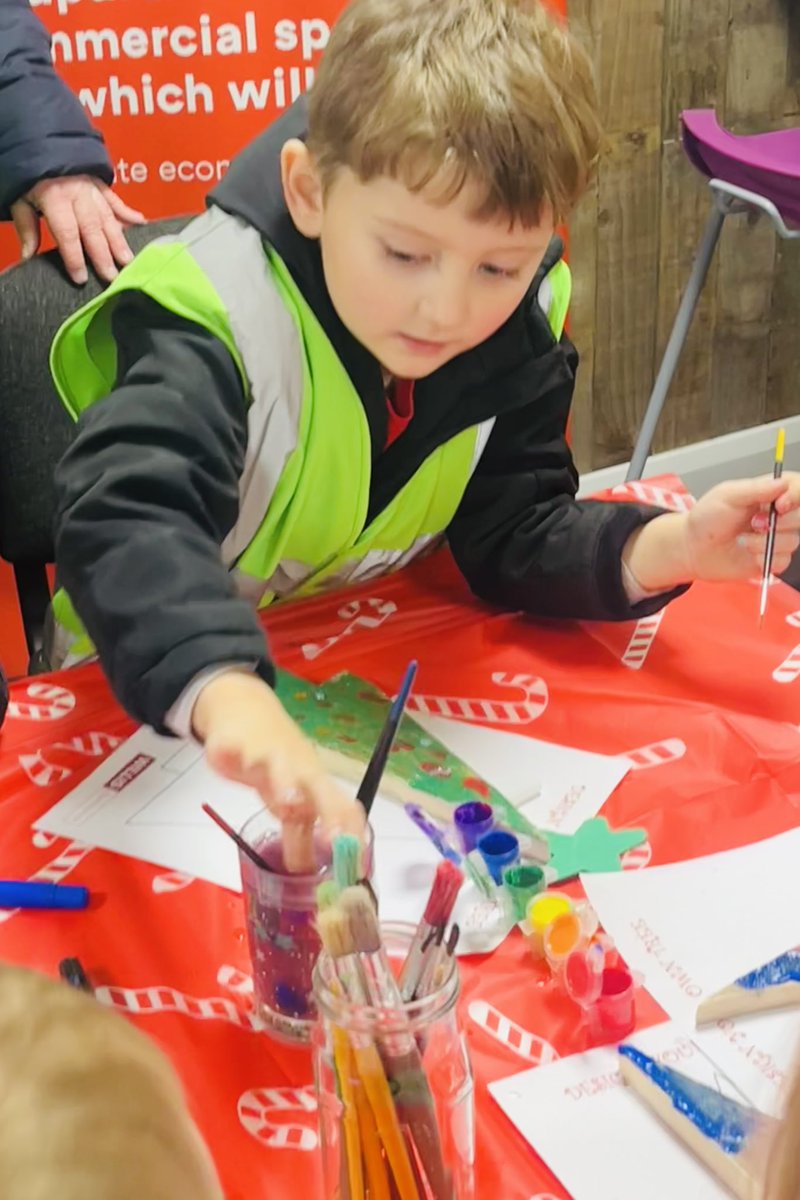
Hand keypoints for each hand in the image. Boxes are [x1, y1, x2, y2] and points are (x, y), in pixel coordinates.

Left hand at [11, 174, 144, 284]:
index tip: (81, 278)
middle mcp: (77, 193)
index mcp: (54, 197)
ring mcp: (91, 188)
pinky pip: (115, 199)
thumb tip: (28, 257)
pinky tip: (141, 223)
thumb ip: (26, 227)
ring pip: (107, 217)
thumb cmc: (29, 176)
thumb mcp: (19, 199)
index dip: (74, 256)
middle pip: (92, 228)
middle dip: (103, 255)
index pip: (67, 232)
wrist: (38, 139)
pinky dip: (128, 212)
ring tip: (128, 260)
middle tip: (112, 277)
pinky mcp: (99, 183)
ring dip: (119, 240)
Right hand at [191, 671, 364, 872]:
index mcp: (317, 786)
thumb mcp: (292, 799)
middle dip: (330, 814)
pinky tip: (224, 756)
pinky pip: (233, 748)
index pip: (345, 810)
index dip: (353, 834)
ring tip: (289, 802)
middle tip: (335, 841)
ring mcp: (267, 756)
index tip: (357, 862)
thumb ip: (300, 834)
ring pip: (279, 768)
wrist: (248, 711)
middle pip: (320, 790)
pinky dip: (230, 752)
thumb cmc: (278, 762)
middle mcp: (298, 771)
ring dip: (285, 784)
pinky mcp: (235, 745)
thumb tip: (310, 873)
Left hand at [686, 474, 799, 580]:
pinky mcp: (772, 559)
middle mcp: (779, 515)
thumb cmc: (707, 519)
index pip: (799, 488)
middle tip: (754, 523)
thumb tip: (782, 483)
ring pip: (792, 541)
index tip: (780, 504)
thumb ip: (756, 489)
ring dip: (764, 542)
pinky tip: (747, 553)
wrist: (693, 548)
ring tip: (742, 539)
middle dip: (779, 523)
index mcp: (770, 493)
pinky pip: (782, 561)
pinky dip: (763, 558)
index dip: (796, 496)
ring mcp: (777, 537)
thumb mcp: (727, 496)